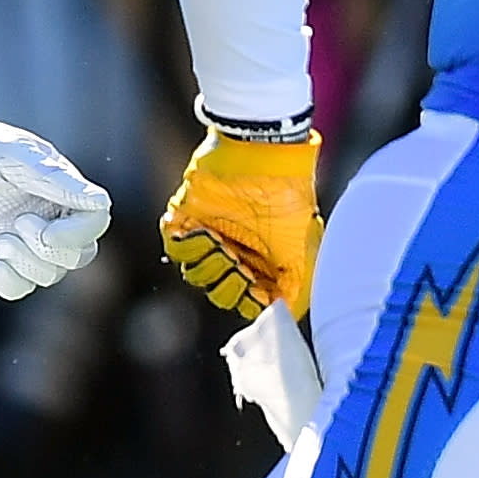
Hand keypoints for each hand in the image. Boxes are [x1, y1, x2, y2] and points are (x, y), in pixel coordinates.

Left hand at [0, 97, 111, 299]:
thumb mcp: (14, 156)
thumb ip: (56, 180)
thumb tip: (100, 202)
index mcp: (63, 190)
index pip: (95, 221)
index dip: (79, 234)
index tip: (48, 233)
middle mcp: (51, 217)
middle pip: (79, 254)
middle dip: (49, 250)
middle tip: (17, 224)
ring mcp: (26, 240)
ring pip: (50, 274)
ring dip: (26, 263)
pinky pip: (20, 287)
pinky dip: (10, 282)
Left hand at [161, 130, 323, 320]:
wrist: (262, 163)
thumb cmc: (289, 204)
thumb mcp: (302, 252)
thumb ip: (296, 288)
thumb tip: (283, 314)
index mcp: (265, 263)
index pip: (249, 300)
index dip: (249, 301)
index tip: (254, 290)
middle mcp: (237, 254)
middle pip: (220, 294)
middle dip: (228, 287)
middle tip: (239, 267)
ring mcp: (211, 239)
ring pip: (196, 276)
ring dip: (209, 266)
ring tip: (222, 244)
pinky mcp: (187, 222)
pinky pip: (176, 252)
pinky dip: (189, 248)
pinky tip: (206, 233)